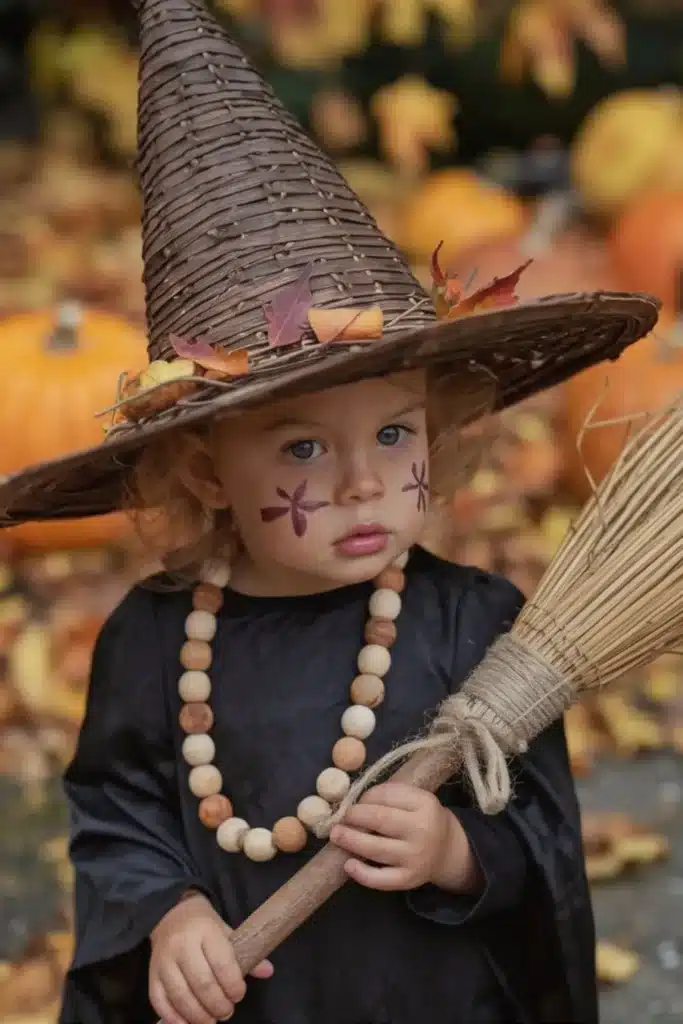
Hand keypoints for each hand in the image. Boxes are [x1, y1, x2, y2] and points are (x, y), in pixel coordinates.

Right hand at [149, 892, 272, 1023]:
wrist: (170, 914)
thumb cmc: (203, 926)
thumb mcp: (226, 931)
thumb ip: (244, 953)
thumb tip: (268, 971)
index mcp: (205, 931)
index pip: (222, 963)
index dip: (234, 985)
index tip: (239, 994)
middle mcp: (182, 945)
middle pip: (202, 984)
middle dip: (218, 1005)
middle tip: (227, 1011)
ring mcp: (164, 961)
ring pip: (181, 996)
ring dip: (199, 1016)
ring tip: (212, 1020)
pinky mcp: (152, 974)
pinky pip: (160, 1002)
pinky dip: (175, 1018)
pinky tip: (189, 1023)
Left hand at [330, 782, 479, 892]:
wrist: (447, 850)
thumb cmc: (423, 818)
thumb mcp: (415, 798)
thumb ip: (389, 794)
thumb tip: (355, 799)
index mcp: (425, 804)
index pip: (387, 796)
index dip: (364, 798)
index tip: (352, 801)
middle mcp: (422, 831)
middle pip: (380, 821)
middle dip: (354, 817)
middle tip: (337, 818)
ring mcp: (415, 858)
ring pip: (376, 849)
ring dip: (351, 841)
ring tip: (336, 835)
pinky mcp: (408, 880)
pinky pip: (381, 880)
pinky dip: (361, 873)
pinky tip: (348, 864)